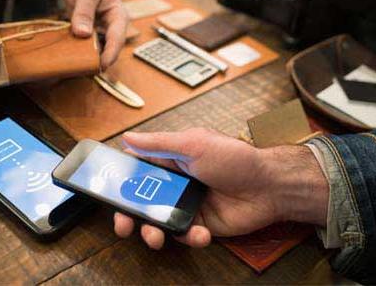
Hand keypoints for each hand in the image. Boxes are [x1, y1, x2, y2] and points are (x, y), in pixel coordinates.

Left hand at [64, 0, 127, 68]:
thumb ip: (84, 11)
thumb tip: (82, 33)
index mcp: (119, 16)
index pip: (118, 39)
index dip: (110, 54)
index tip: (101, 66)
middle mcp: (114, 28)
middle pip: (110, 50)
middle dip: (99, 61)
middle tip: (84, 70)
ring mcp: (104, 33)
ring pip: (100, 52)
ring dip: (89, 59)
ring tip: (76, 67)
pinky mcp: (94, 37)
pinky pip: (90, 49)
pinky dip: (82, 54)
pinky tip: (71, 59)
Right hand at [113, 128, 328, 249]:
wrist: (268, 187)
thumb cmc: (235, 158)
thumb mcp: (194, 144)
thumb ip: (159, 143)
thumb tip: (128, 138)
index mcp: (171, 160)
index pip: (136, 171)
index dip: (120, 183)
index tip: (106, 193)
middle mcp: (175, 183)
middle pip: (141, 202)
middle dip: (128, 215)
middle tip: (123, 225)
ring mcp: (186, 205)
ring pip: (158, 223)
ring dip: (151, 232)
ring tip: (155, 237)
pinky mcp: (200, 224)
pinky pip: (183, 235)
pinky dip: (188, 237)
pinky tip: (198, 233)